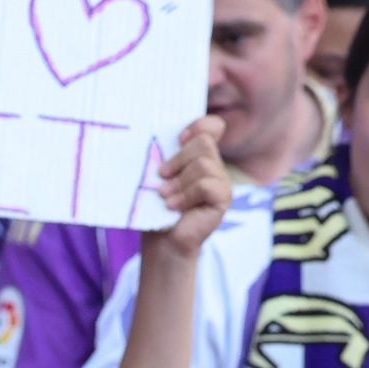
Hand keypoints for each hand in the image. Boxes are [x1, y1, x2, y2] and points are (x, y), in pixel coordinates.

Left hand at [148, 114, 233, 254]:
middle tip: (162, 175)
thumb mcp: (155, 177)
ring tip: (165, 196)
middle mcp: (214, 165)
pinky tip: (173, 206)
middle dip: (178, 158)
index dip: (199, 126)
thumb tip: (145, 137)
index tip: (178, 139)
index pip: (213, 126)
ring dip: (178, 182)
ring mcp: (222, 182)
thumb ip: (160, 156)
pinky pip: (206, 185)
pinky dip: (185, 195)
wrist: (162, 242)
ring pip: (203, 164)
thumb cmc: (155, 208)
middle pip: (203, 143)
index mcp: (199, 156)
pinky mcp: (223, 198)